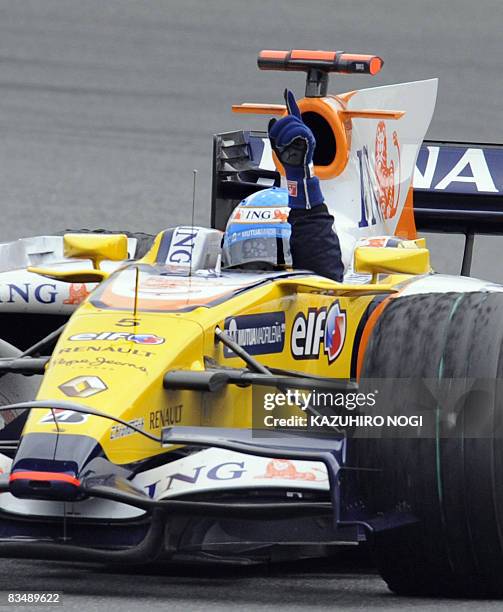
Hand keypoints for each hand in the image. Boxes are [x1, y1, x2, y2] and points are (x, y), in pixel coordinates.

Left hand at [268, 90, 322, 208]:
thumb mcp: (277, 144)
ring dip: (282, 134)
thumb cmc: (288, 160)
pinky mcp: (309, 140)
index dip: (290, 101)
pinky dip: (289, 136)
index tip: (287, 91)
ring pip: (292, 124)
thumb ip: (274, 132)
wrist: (295, 171)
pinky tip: (285, 144)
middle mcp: (303, 129)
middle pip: (289, 118)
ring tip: (280, 144)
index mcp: (296, 129)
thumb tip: (272, 120)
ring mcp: (307, 134)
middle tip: (275, 139)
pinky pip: (298, 131)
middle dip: (278, 127)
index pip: (294, 112)